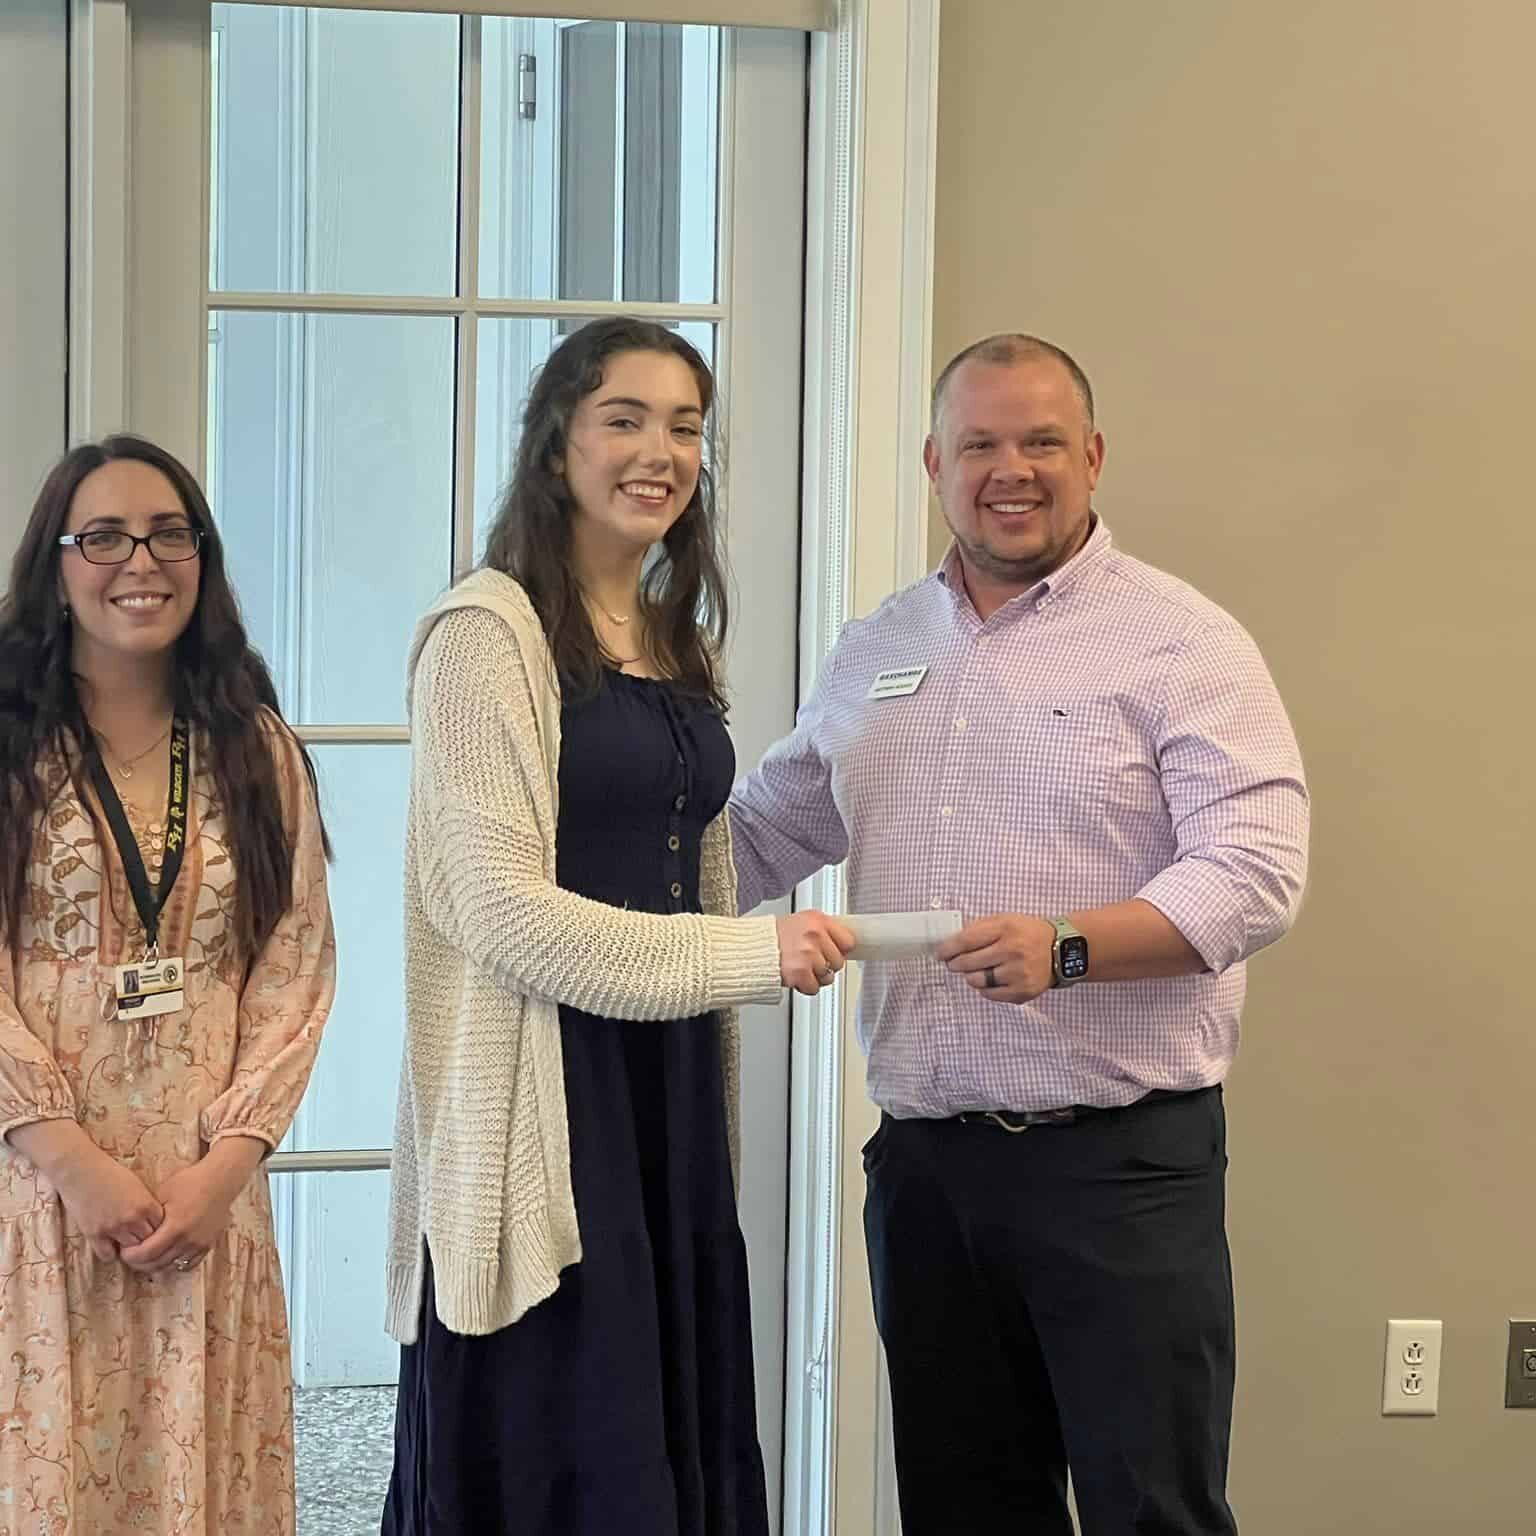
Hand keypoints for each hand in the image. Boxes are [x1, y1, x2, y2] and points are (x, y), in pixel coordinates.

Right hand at [55, 1152, 164, 1262]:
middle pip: (148, 1240)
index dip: (157, 1228)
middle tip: (140, 1237)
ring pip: (130, 1250)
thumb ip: (146, 1203)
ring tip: (126, 1242)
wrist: (81, 1170)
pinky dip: (110, 1252)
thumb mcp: (136, 1185)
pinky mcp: (94, 1234)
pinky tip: (109, 1244)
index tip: (152, 1227)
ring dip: (129, 1247)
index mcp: (146, 1205)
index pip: (162, 1227)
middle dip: (146, 1239)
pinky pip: (107, 1255)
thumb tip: (153, 1219)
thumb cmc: (110, 1173)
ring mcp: (113, 1228)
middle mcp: (132, 1219)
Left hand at [119, 1136, 264, 1274]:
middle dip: (139, 1263)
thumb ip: (148, 1216)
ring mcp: (199, 1245)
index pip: (146, 1254)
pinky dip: (174, 1265)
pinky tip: (166, 1257)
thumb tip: (130, 1232)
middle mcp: (188, 1241)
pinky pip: (187, 1265)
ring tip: (146, 1256)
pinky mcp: (208, 1245)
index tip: (124, 1250)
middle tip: (131, 1256)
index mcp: (175, 1227)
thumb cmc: (190, 1182)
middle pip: (156, 1264)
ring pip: (170, 1267)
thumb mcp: (163, 1193)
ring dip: (155, 1265)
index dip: (130, 1256)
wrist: (221, 1180)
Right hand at [775, 910, 855, 996]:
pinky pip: (814, 988)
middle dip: (827, 966)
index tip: (835, 952)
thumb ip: (822, 931)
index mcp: (817, 920)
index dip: (841, 950)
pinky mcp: (800, 972)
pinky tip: (796, 977)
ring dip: (815, 977)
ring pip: (827, 977)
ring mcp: (808, 954)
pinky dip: (805, 987)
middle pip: (839, 962)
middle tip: (811, 962)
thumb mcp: (801, 922)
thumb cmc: (772, 937)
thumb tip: (843, 944)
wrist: (750, 949)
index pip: (848, 940)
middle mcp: (814, 935)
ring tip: (801, 968)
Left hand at [936, 913, 1056, 1004]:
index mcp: (1005, 929)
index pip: (966, 941)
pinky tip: (990, 980)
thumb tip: (951, 941)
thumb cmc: (1027, 933)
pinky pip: (991, 994)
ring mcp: (1018, 973)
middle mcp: (1012, 951)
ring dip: (970, 976)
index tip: (940, 953)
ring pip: (977, 981)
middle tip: (953, 964)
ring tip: (973, 971)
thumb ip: (979, 927)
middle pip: (968, 963)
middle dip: (955, 964)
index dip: (948, 948)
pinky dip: (985, 988)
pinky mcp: (1023, 991)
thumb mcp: (1005, 920)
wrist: (1061, 950)